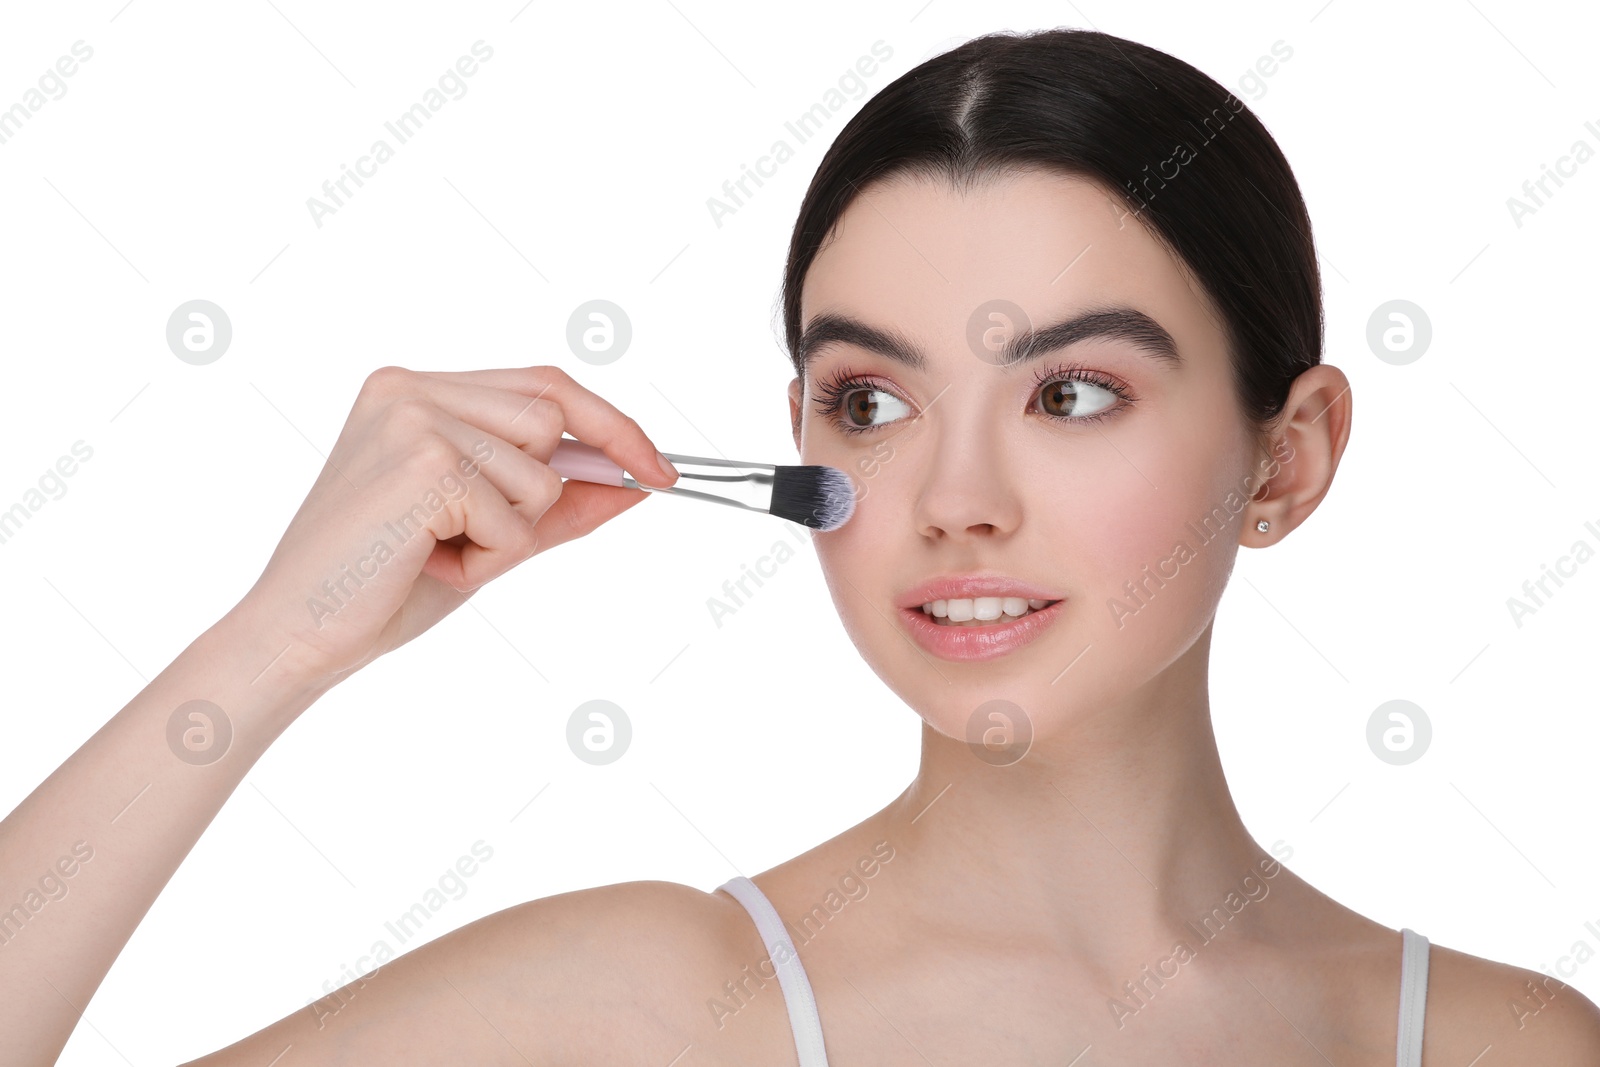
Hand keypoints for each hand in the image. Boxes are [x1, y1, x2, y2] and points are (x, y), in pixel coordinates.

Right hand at [230, 365, 676, 689]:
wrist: (298, 634)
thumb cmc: (382, 588)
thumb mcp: (489, 536)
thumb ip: (559, 504)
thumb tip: (637, 483)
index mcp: (416, 390)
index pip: (545, 386)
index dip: (614, 426)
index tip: (664, 471)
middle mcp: (411, 388)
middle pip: (554, 414)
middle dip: (554, 490)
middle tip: (486, 548)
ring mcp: (415, 416)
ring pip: (543, 471)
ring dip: (511, 534)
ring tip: (440, 555)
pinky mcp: (426, 460)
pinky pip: (516, 515)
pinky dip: (490, 557)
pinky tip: (427, 565)